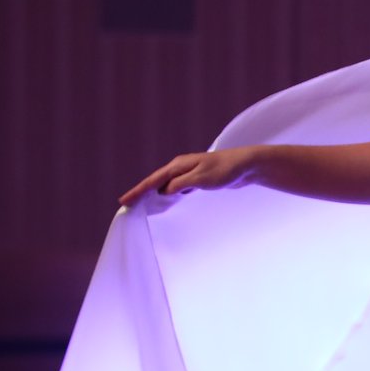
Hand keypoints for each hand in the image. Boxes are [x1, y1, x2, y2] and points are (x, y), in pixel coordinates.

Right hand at [120, 147, 257, 208]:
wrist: (245, 165)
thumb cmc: (225, 170)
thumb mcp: (201, 179)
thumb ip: (181, 185)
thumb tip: (164, 191)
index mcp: (179, 165)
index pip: (153, 180)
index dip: (138, 191)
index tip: (124, 201)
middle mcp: (180, 168)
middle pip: (155, 182)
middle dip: (141, 193)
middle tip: (127, 205)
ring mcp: (188, 173)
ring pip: (165, 185)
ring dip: (153, 194)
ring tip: (139, 205)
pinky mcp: (196, 179)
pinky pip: (176, 189)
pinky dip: (167, 195)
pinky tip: (165, 202)